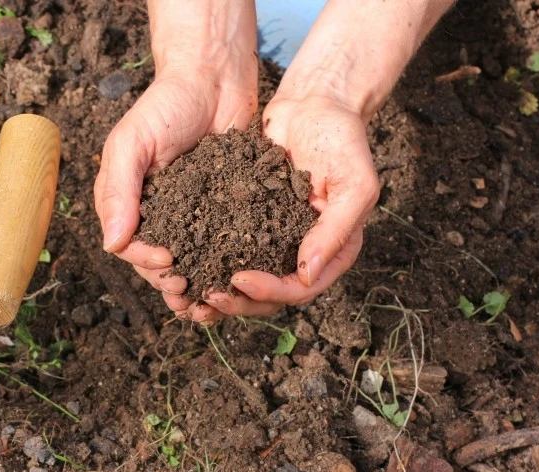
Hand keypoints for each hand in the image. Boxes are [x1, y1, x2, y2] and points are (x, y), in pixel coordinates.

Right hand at [94, 63, 256, 323]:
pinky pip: (220, 246)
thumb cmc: (166, 105)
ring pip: (189, 261)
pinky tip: (234, 281)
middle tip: (190, 292)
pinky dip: (224, 267)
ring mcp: (190, 215)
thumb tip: (113, 245)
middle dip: (171, 282)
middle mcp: (156, 214)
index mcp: (127, 202)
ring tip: (210, 303)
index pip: (130, 246)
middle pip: (158, 262)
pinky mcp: (223, 211)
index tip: (167, 261)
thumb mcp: (132, 143)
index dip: (146, 261)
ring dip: (197, 285)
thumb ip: (119, 190)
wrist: (215, 79)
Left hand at [201, 95, 379, 316]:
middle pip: (270, 295)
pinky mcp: (249, 221)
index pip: (300, 288)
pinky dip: (209, 260)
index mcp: (332, 251)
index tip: (239, 280)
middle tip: (207, 295)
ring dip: (220, 290)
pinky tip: (184, 262)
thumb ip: (336, 229)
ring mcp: (274, 239)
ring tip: (189, 292)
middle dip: (239, 300)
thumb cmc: (342, 139)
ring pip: (246, 280)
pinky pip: (228, 249)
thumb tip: (308, 275)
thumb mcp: (354, 183)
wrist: (314, 103)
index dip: (270, 291)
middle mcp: (302, 252)